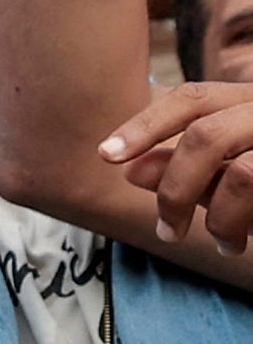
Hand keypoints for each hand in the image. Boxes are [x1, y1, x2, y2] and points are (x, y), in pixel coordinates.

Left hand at [101, 80, 252, 250]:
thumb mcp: (234, 172)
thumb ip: (190, 170)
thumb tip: (130, 169)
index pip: (193, 98)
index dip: (146, 124)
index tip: (105, 156)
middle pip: (207, 136)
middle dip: (175, 190)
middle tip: (166, 233)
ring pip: (242, 173)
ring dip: (220, 219)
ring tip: (224, 245)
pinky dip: (247, 222)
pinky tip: (247, 240)